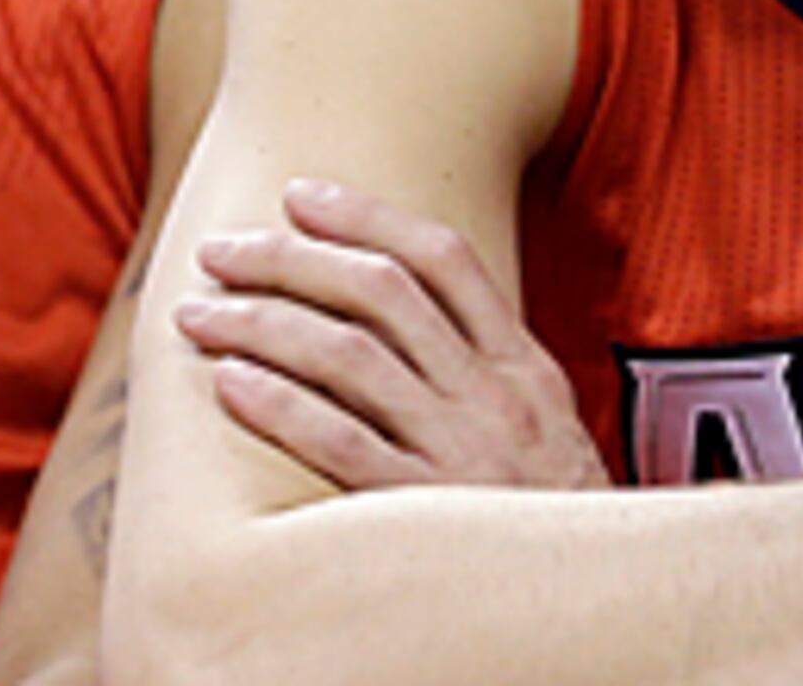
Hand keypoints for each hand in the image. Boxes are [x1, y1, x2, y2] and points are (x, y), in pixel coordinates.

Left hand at [173, 177, 608, 492]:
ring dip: (261, 323)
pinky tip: (229, 383)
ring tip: (198, 315)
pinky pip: (342, 444)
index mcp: (524, 369)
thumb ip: (482, 372)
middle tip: (219, 253)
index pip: (444, 259)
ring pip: (348, 356)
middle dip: (287, 259)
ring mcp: (463, 454)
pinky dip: (280, 406)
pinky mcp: (427, 513)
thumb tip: (386, 311)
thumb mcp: (545, 432)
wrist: (603, 608)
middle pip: (379, 292)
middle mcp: (494, 399)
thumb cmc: (551, 522)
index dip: (365, 215)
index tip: (297, 195)